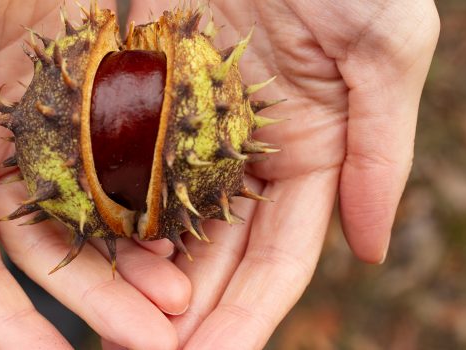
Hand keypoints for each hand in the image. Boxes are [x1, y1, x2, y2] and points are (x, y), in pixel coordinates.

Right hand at [0, 1, 190, 348]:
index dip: (6, 317)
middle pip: (48, 249)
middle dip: (96, 302)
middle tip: (152, 343)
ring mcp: (51, 126)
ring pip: (98, 212)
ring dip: (135, 261)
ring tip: (181, 304)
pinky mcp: (97, 92)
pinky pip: (130, 155)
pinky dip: (156, 194)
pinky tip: (191, 227)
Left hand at [102, 0, 438, 347]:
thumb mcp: (383, 45)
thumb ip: (380, 148)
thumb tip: (372, 249)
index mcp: (310, 150)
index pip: (279, 255)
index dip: (251, 314)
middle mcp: (244, 149)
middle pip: (213, 253)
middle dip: (186, 313)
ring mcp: (187, 124)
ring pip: (160, 220)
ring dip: (137, 278)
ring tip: (112, 330)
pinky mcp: (139, 93)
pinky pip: (116, 162)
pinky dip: (103, 210)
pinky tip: (82, 253)